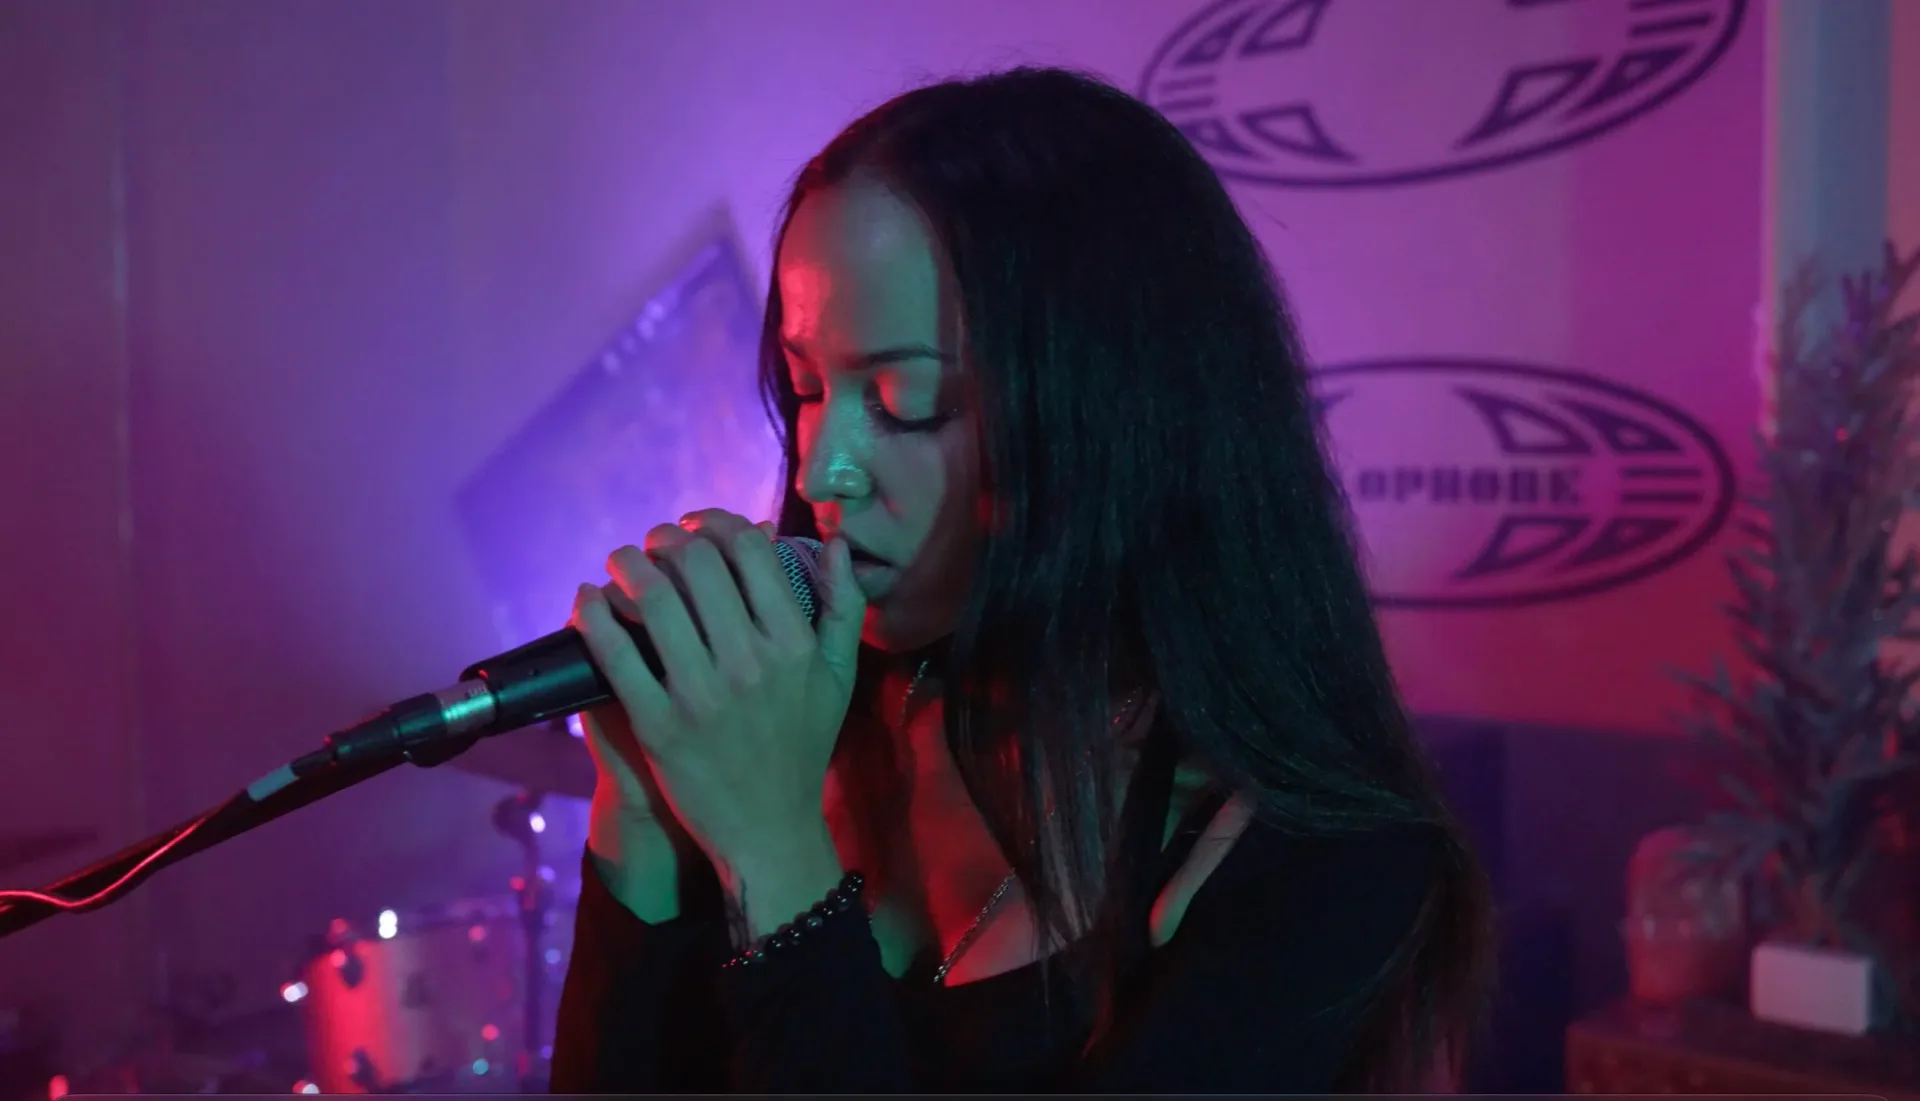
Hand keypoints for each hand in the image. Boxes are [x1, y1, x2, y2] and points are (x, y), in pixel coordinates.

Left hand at [569, 509, 866, 931]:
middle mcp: (748, 662)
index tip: (699, 526)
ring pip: (652, 600)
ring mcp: (699, 694)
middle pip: (696, 565)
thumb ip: (845, 607)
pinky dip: (595, 615)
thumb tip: (838, 543)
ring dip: (628, 564)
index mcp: (793, 643)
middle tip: (655, 542)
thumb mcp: (838, 677)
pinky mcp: (657, 724)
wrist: (769, 829)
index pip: (749, 551)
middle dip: (668, 539)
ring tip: (622, 560)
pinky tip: (588, 598)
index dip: (717, 523)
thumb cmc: (804, 748)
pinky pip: (616, 654)